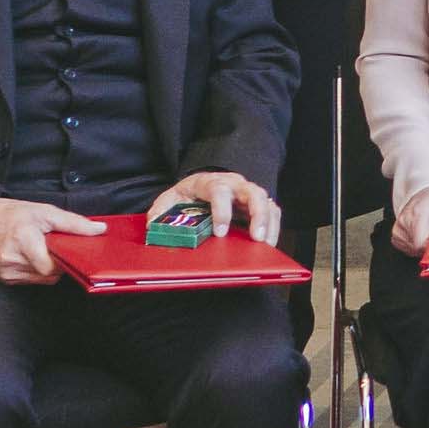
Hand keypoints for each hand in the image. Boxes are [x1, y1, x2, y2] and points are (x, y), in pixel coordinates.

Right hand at [0, 196, 100, 284]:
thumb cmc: (9, 214)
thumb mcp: (43, 211)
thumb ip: (73, 223)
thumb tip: (99, 230)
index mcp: (23, 240)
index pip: (52, 266)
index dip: (64, 261)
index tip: (69, 250)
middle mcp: (12, 260)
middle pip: (49, 274)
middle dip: (58, 262)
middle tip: (56, 247)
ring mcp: (7, 272)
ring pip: (42, 279)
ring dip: (48, 267)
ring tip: (42, 249)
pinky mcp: (4, 279)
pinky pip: (31, 280)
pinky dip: (37, 270)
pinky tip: (32, 256)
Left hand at [157, 171, 279, 248]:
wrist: (199, 186)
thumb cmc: (186, 196)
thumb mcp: (169, 201)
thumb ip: (160, 212)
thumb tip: (154, 227)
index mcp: (210, 182)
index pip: (220, 191)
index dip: (222, 212)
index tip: (220, 233)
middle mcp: (234, 184)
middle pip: (253, 192)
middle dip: (257, 215)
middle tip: (256, 238)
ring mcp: (247, 193)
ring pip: (267, 201)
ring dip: (269, 223)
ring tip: (266, 245)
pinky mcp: (256, 204)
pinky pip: (273, 211)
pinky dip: (274, 227)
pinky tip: (269, 243)